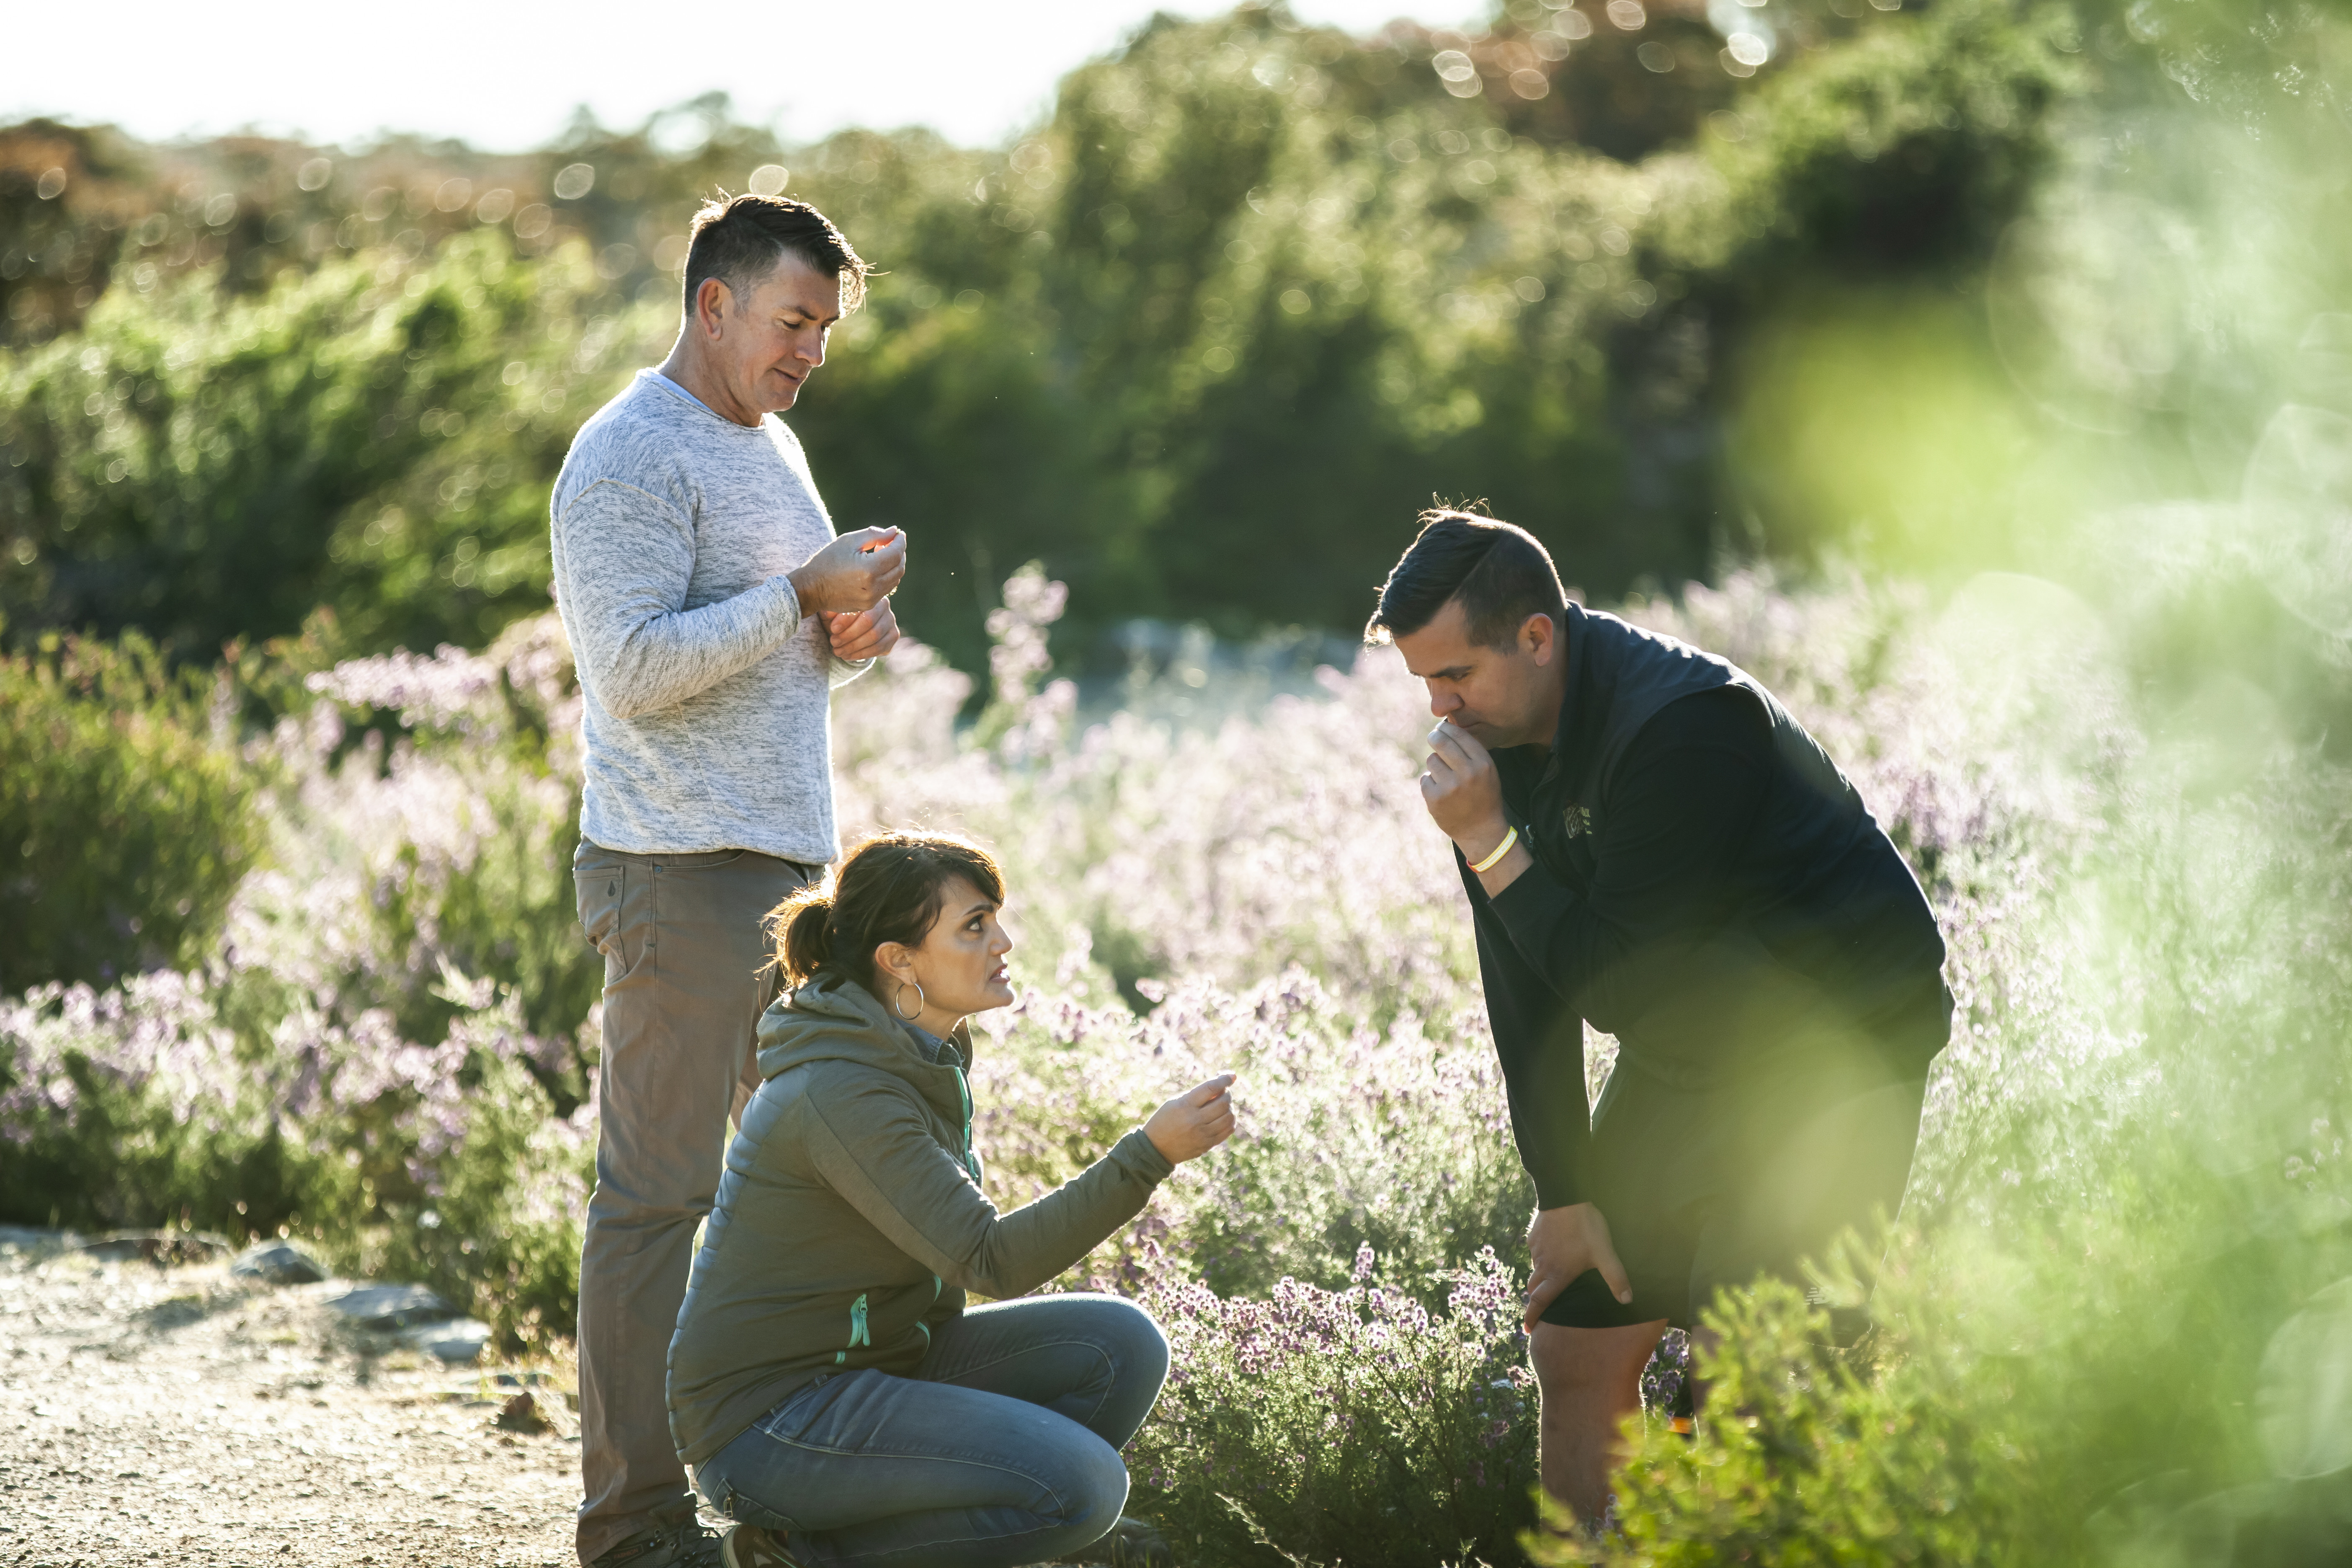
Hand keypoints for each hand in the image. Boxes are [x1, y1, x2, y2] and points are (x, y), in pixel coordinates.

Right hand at [789, 526, 904, 616]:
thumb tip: (894, 531)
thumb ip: (874, 535)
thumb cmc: (827, 561)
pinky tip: (876, 568)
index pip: (896, 553)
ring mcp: (872, 599)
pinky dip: (887, 576)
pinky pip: (886, 589)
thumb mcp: (849, 541)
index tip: (899, 533)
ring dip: (894, 565)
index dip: (900, 541)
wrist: (811, 588)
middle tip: (889, 542)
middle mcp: (874, 587)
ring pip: (895, 579)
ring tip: (882, 553)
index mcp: (869, 569)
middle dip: (899, 552)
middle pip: (899, 567)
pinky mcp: (869, 605)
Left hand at [826, 600, 899, 662]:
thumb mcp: (831, 613)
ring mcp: (891, 621)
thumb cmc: (839, 617)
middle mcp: (884, 606)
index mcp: (868, 594)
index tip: (832, 629)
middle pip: (869, 622)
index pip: (860, 608)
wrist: (851, 628)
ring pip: (874, 637)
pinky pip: (879, 648)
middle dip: (849, 635)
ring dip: (853, 647)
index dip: (846, 620)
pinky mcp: (893, 636)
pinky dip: (861, 654)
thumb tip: (827, 613)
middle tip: (834, 643)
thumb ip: (829, 611)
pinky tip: (848, 655)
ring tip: (838, 651)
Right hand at [1144, 1074, 1237, 1164]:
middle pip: (1223, 1103)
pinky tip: (1224, 1117)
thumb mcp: (1175, 1102)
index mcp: (1184, 1105)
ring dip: (1229, 1108)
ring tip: (1223, 1106)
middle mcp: (1194, 1120)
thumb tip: (1221, 1086)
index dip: (1224, 1080)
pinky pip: (1227, 1130)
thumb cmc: (1165, 1119)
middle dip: (1227, 1094)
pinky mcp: (1207, 1145)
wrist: (1156, 1148)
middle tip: (1224, 1093)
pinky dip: (1230, 1121)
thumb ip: (1196, 1094)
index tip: (1231, 1076)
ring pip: (1228, 1117)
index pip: (1210, 1088)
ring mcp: (1202, 1134)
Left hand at [1420, 720, 1509, 861]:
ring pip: (1432, 760)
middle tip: (1433, 737)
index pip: (1459, 735)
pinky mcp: (1435, 798)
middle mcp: (1468, 773)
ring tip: (1446, 779)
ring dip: (1435, 766)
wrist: (1481, 831)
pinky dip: (1430, 784)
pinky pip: (1425, 779)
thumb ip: (1471, 752)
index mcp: (1483, 764)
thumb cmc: (1483, 796)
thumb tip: (1446, 728)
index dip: (1447, 728)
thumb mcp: (1487, 771)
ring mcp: (1450, 786)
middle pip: (1441, 742)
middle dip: (1435, 737)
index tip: (1442, 727)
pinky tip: (1442, 794)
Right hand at [1524, 1202, 1632, 1330]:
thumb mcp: (1605, 1253)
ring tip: (1552, 1278)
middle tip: (1541, 1307)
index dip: (1532, 1317)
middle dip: (1536, 1300)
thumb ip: (1616, 1277)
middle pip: (1534, 1288)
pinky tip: (1553, 1251)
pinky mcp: (1534, 1235)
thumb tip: (1627, 1300)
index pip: (1540, 1302)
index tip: (1527, 1330)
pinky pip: (1536, 1252)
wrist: (1565, 1197)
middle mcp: (1543, 1265)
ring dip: (1541, 1277)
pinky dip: (1542, 1258)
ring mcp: (1537, 1250)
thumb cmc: (1585, 1227)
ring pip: (1535, 1269)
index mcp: (1557, 1275)